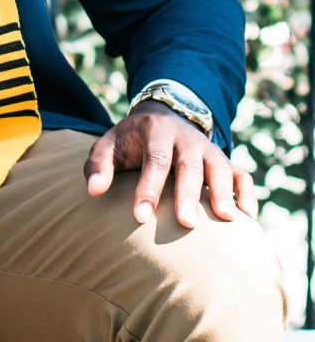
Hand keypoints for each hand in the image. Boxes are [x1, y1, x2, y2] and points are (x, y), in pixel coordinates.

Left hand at [84, 101, 257, 228]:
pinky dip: (247, 194)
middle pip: (189, 167)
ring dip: (224, 193)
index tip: (141, 217)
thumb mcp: (108, 145)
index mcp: (156, 132)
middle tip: (187, 224)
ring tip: (226, 219)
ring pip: (220, 168)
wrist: (162, 117)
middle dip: (188, 195)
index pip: (154, 161)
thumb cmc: (130, 141)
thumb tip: (93, 191)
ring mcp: (208, 149)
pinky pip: (241, 175)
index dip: (148, 189)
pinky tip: (247, 218)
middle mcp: (186, 139)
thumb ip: (98, 166)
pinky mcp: (224, 160)